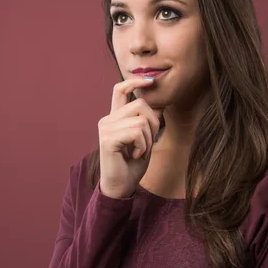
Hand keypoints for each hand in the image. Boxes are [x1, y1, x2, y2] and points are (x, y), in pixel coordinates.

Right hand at [98, 77, 162, 198]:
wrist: (120, 187)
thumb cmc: (132, 164)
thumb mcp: (145, 139)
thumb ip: (149, 122)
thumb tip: (161, 104)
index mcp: (115, 118)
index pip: (120, 90)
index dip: (134, 81)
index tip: (151, 81)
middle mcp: (107, 120)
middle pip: (140, 105)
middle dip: (153, 124)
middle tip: (147, 143)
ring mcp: (106, 128)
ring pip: (141, 120)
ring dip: (148, 139)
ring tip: (140, 151)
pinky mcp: (108, 139)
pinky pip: (137, 132)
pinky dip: (143, 146)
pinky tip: (135, 155)